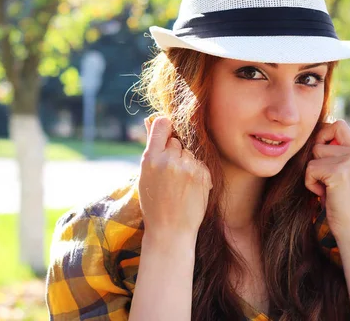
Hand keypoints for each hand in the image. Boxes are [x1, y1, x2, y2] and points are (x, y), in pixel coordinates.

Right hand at [138, 114, 212, 238]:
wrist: (171, 230)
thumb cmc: (154, 203)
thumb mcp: (145, 175)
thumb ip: (152, 148)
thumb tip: (152, 120)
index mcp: (151, 158)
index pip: (162, 124)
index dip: (164, 128)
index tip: (165, 135)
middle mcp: (170, 160)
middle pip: (176, 140)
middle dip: (174, 151)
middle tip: (169, 173)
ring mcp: (188, 168)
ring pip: (189, 152)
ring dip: (186, 162)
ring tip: (179, 184)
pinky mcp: (203, 175)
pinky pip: (200, 163)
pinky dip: (196, 172)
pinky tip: (189, 188)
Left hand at [305, 120, 349, 240]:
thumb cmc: (342, 203)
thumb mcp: (344, 173)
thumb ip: (335, 154)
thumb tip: (313, 133)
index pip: (338, 125)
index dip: (323, 135)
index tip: (320, 154)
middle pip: (320, 141)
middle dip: (315, 159)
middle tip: (326, 179)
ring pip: (313, 155)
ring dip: (312, 174)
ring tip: (327, 189)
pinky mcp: (339, 173)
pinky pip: (310, 169)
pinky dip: (311, 183)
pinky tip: (324, 195)